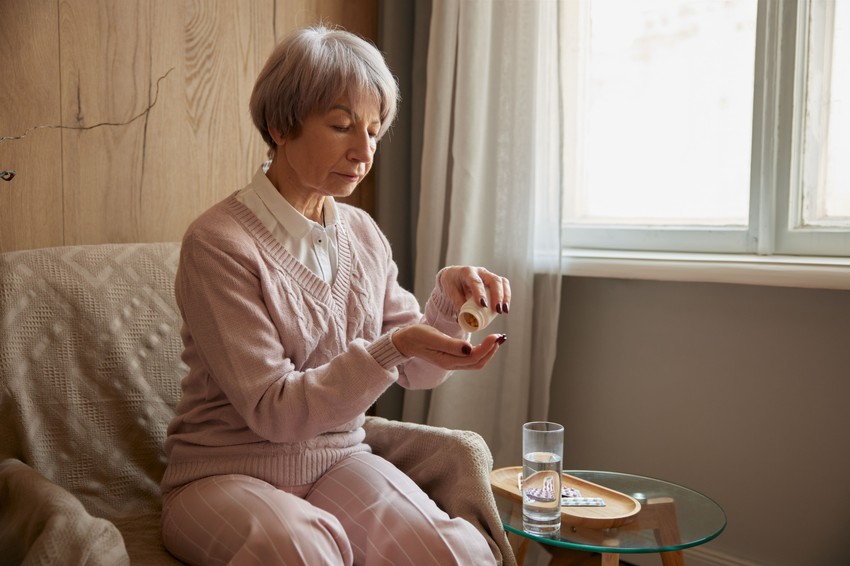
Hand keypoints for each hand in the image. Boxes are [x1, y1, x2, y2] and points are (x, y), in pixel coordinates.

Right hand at [392, 324, 507, 369]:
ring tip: (497, 339)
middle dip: (491, 350)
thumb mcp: (432, 337)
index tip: (495, 335)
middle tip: (501, 337)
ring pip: (476, 361)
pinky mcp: (452, 357)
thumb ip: (450, 344)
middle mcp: (452, 364)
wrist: (405, 341)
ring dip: (489, 351)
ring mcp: (452, 362)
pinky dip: (481, 350)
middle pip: (478, 362)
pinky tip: (486, 342)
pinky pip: (471, 358)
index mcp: (447, 361)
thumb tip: (470, 349)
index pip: (473, 357)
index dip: (487, 348)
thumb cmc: (417, 336)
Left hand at [438, 266, 511, 314]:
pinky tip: (505, 308)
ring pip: (501, 282)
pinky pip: (504, 285)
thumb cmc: (452, 284)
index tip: (483, 305)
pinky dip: (506, 296)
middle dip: (497, 296)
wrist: (454, 276)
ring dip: (505, 297)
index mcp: (467, 273)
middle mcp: (480, 272)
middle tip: (497, 310)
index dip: (480, 293)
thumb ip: (457, 304)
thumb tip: (462, 319)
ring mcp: (488, 275)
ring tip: (504, 311)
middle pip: (493, 280)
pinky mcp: (494, 280)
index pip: (475, 281)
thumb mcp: (451, 293)